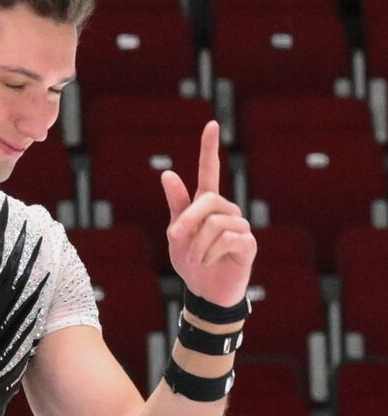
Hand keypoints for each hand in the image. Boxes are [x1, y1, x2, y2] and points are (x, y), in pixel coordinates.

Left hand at [161, 120, 256, 307]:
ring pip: (214, 224)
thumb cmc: (191, 261)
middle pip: (207, 201)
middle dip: (188, 220)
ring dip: (197, 245)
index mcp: (207, 205)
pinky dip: (211, 254)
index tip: (211, 124)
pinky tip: (211, 262)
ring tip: (197, 258)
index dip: (209, 149)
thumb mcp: (177, 233)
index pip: (209, 171)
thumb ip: (176, 205)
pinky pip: (227, 240)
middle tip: (176, 238)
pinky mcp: (249, 244)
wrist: (204, 291)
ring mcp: (240, 226)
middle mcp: (227, 211)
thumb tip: (168, 173)